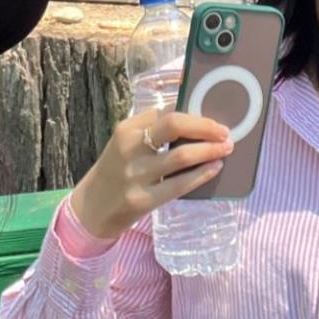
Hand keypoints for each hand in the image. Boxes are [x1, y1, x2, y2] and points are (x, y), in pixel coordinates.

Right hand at [68, 109, 230, 240]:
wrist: (92, 207)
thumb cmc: (117, 170)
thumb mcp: (127, 143)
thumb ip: (154, 129)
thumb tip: (196, 116)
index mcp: (127, 128)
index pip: (166, 111)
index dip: (194, 110)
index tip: (214, 113)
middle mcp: (130, 147)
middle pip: (174, 125)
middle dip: (205, 126)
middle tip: (225, 131)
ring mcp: (136, 174)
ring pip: (181, 156)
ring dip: (209, 150)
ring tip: (226, 148)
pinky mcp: (142, 199)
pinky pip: (179, 185)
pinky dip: (201, 174)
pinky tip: (215, 168)